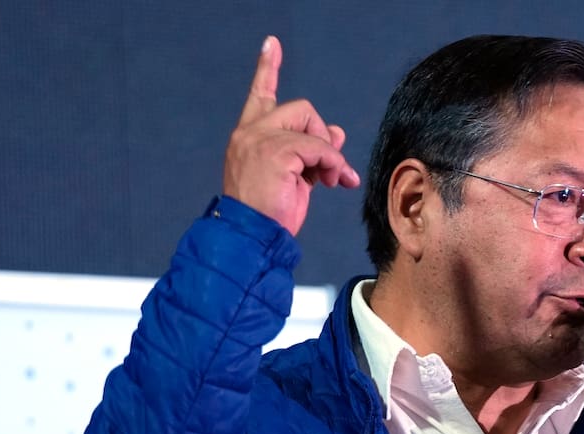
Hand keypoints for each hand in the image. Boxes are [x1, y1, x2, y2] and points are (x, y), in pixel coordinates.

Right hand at [222, 36, 360, 234]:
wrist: (252, 238)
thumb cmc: (269, 214)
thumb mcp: (295, 177)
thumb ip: (310, 151)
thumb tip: (335, 132)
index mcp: (248, 137)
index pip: (259, 95)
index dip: (268, 69)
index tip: (273, 45)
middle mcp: (250, 133)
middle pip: (300, 108)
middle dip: (320, 134)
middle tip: (328, 168)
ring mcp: (260, 140)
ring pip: (311, 126)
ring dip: (328, 153)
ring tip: (330, 179)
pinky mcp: (276, 152)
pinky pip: (319, 146)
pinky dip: (332, 163)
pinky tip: (332, 181)